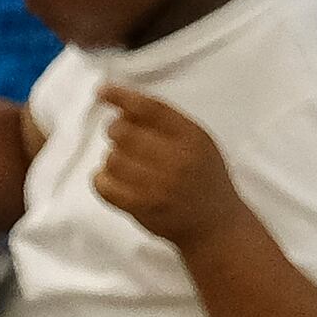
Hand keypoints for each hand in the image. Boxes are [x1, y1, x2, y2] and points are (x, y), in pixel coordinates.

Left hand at [89, 88, 248, 250]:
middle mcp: (177, 160)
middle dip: (115, 130)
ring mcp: (159, 186)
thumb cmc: (203, 178)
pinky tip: (111, 179)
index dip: (121, 96)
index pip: (149, 108)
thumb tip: (122, 108)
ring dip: (112, 158)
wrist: (216, 225)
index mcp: (191, 138)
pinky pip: (104, 186)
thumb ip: (166, 123)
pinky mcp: (143, 208)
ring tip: (124, 164)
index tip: (102, 91)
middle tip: (119, 136)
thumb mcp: (198, 142)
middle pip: (124, 132)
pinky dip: (101, 180)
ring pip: (112, 159)